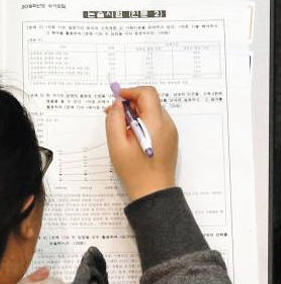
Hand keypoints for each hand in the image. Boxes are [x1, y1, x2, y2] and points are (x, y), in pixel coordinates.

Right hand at [104, 86, 177, 201]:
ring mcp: (170, 131)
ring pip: (152, 111)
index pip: (147, 93)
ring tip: (121, 129)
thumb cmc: (133, 170)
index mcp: (155, 123)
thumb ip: (114, 120)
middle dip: (130, 104)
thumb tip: (117, 103)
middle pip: (150, 101)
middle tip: (112, 116)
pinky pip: (156, 122)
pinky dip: (143, 122)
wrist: (153, 191)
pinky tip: (132, 137)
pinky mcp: (170, 139)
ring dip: (136, 113)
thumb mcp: (116, 144)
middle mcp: (167, 124)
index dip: (130, 92)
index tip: (115, 100)